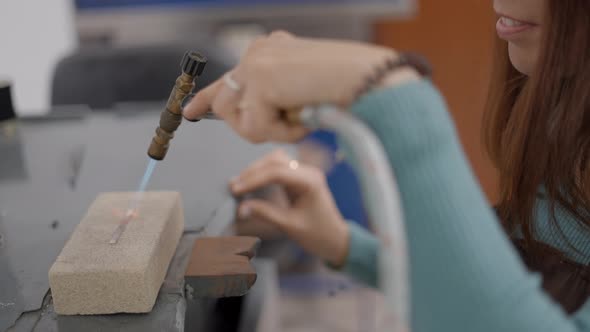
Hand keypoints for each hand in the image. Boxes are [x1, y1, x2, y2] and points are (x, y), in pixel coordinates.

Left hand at [183, 31, 397, 142]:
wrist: (370, 79)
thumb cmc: (350, 87)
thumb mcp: (304, 90)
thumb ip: (276, 97)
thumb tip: (252, 117)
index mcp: (270, 49)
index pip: (230, 76)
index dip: (207, 96)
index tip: (190, 111)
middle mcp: (258, 51)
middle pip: (224, 102)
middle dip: (248, 124)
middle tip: (283, 124)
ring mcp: (256, 63)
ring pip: (234, 116)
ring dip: (268, 129)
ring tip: (299, 117)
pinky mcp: (260, 81)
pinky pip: (256, 129)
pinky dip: (284, 134)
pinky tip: (305, 117)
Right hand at [231, 149, 349, 266]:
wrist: (336, 240)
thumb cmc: (318, 235)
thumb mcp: (290, 226)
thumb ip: (266, 213)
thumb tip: (242, 207)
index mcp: (310, 181)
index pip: (277, 172)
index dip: (254, 179)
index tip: (236, 189)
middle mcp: (308, 172)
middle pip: (276, 160)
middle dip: (253, 171)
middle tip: (234, 186)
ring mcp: (304, 174)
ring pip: (276, 161)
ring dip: (257, 170)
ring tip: (240, 184)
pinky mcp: (299, 179)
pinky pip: (279, 169)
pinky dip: (263, 173)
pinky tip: (251, 183)